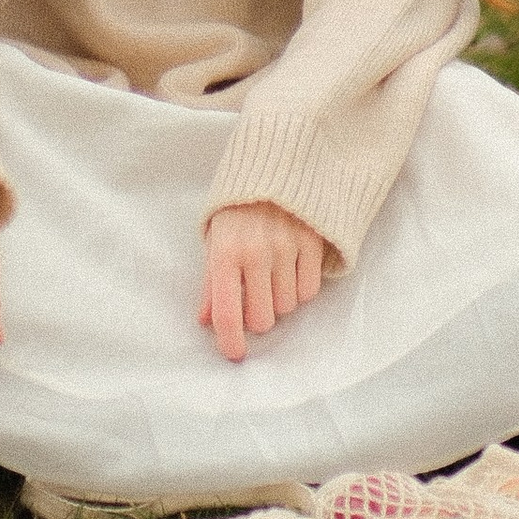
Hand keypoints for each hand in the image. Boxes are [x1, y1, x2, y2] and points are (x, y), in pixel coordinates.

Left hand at [199, 201, 331, 363]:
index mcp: (225, 253)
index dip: (230, 342)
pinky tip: (292, 269)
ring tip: (273, 274)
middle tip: (254, 297)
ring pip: (287, 307)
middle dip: (257, 316)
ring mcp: (287, 247)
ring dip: (280, 300)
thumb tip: (206, 321)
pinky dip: (300, 288)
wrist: (275, 165)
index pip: (228, 314)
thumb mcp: (216, 240)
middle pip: (262, 319)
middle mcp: (256, 253)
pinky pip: (309, 291)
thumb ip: (211, 283)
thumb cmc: (238, 209)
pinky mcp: (313, 242)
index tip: (235, 353)